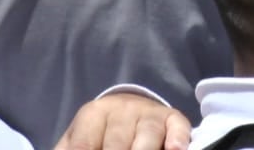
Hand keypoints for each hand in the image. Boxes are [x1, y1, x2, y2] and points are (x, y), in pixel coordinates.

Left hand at [53, 92, 190, 149]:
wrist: (127, 110)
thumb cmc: (97, 137)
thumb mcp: (76, 142)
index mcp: (92, 115)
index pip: (85, 147)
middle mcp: (122, 109)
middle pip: (117, 145)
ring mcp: (149, 112)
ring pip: (147, 135)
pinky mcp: (172, 118)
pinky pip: (177, 127)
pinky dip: (177, 140)